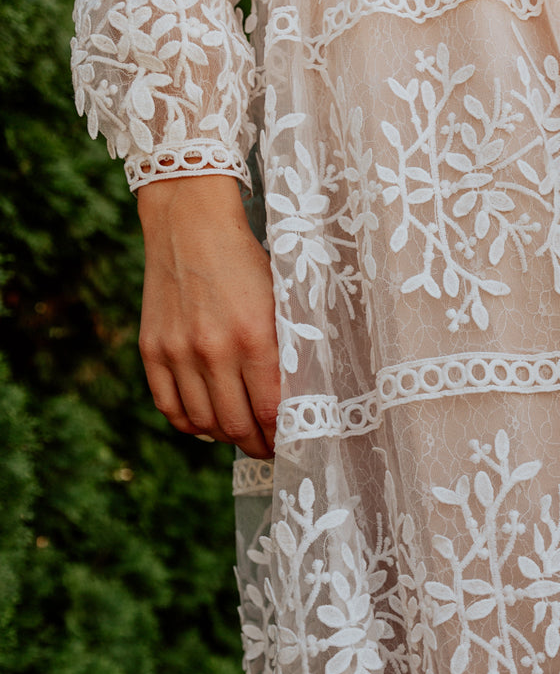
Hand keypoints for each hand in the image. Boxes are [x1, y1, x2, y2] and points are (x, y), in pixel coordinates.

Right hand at [137, 175, 279, 460]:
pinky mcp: (151, 349)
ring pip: (203, 422)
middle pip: (236, 425)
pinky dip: (190, 424)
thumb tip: (293, 402)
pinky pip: (169, 407)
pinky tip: (207, 423)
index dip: (281, 437)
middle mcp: (213, 349)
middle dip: (257, 445)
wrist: (191, 224)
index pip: (269, 411)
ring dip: (225, 437)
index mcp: (254, 336)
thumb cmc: (245, 262)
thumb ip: (283, 350)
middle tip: (268, 449)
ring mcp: (177, 352)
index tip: (289, 444)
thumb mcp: (277, 301)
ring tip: (241, 435)